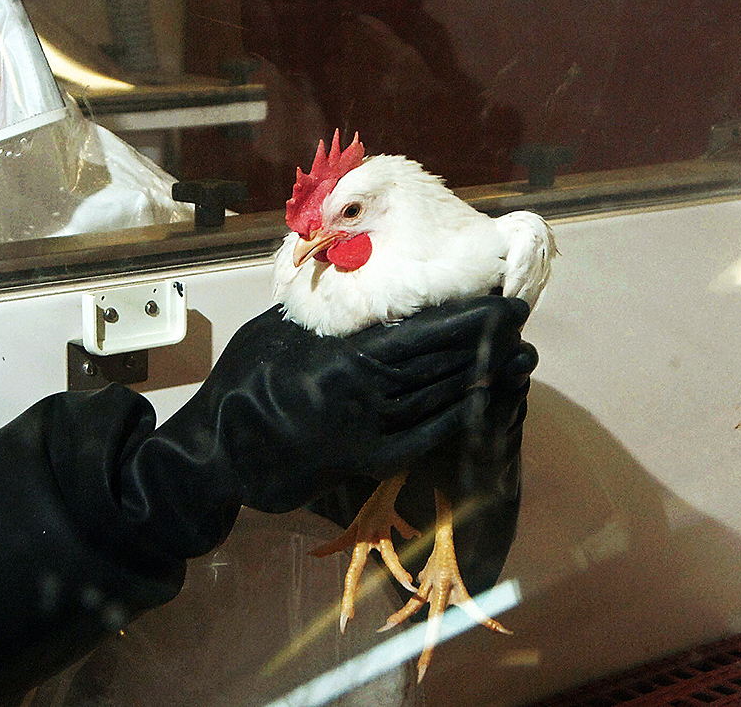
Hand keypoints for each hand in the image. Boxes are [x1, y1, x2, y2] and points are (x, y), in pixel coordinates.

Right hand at [165, 295, 532, 512]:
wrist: (219, 449)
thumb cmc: (244, 378)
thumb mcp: (280, 328)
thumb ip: (327, 310)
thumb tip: (365, 278)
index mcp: (340, 359)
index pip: (419, 335)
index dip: (467, 321)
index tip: (503, 306)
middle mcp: (361, 398)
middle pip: (437, 367)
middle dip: (484, 344)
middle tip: (520, 323)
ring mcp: (366, 434)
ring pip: (436, 401)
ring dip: (481, 379)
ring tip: (517, 358)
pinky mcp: (366, 461)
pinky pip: (423, 438)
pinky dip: (456, 419)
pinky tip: (483, 402)